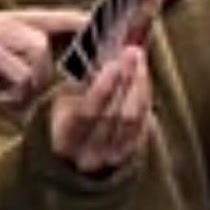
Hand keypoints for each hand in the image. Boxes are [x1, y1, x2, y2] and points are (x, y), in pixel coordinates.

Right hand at [0, 8, 86, 118]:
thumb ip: (11, 57)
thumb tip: (48, 58)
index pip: (38, 15)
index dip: (67, 22)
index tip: (93, 25)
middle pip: (42, 34)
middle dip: (47, 68)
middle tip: (33, 91)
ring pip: (36, 50)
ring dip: (29, 83)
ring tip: (7, 98)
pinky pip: (21, 70)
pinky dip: (15, 93)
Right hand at [50, 46, 150, 175]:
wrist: (79, 148)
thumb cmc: (68, 115)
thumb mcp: (65, 99)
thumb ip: (81, 81)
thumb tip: (108, 53)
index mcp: (65, 139)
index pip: (87, 113)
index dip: (104, 87)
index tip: (114, 63)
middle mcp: (88, 154)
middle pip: (115, 115)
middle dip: (127, 80)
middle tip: (133, 52)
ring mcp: (112, 158)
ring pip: (133, 119)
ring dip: (139, 85)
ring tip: (139, 61)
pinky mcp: (131, 155)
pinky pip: (144, 124)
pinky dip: (144, 98)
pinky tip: (143, 78)